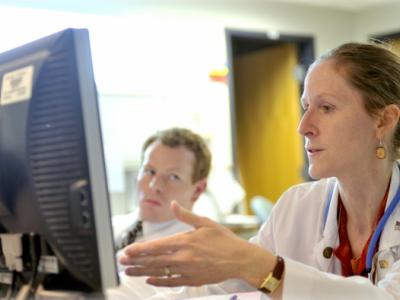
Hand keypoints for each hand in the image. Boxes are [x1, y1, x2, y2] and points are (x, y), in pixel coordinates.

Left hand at [119, 201, 275, 287]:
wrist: (240, 259)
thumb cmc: (224, 239)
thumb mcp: (206, 223)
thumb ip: (186, 216)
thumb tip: (173, 204)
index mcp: (185, 241)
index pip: (156, 246)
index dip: (139, 250)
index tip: (126, 251)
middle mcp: (183, 257)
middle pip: (154, 261)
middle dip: (135, 262)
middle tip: (122, 262)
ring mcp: (187, 271)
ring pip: (159, 272)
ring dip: (142, 272)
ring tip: (129, 272)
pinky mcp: (193, 280)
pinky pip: (172, 282)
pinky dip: (159, 281)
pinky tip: (149, 280)